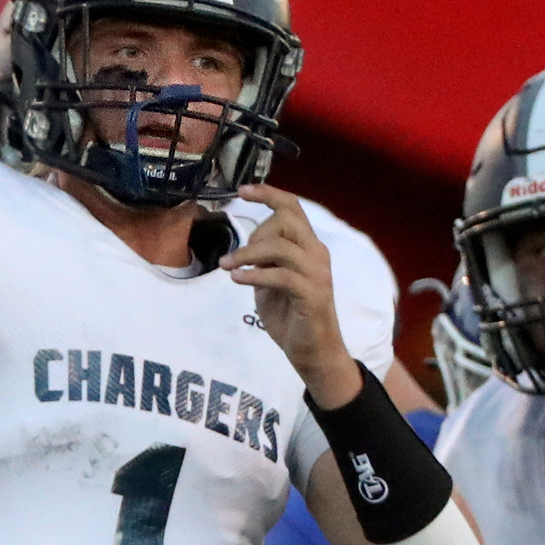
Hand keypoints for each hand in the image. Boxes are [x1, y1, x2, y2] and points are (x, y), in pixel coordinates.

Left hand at [225, 184, 353, 406]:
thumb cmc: (291, 317)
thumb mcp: (270, 283)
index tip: (242, 191)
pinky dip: (254, 274)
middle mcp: (316, 253)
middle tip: (236, 256)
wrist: (312, 352)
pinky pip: (280, 275)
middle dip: (255, 231)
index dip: (268, 194)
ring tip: (227, 267)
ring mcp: (316, 272)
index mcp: (308, 246)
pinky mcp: (312, 293)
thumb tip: (245, 249)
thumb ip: (261, 262)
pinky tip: (238, 279)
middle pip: (287, 219)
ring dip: (248, 254)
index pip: (292, 208)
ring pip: (280, 247)